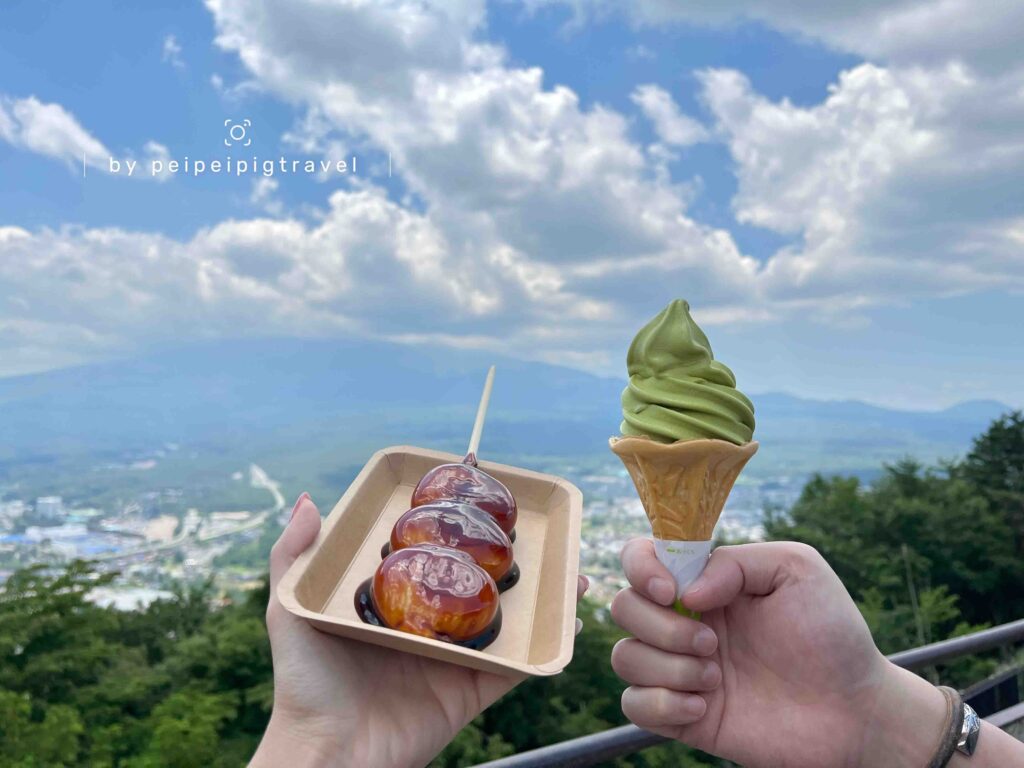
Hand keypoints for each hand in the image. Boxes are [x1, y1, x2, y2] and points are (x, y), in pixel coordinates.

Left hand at [251, 493, 588, 767]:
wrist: (329, 755)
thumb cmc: (305, 683)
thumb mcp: (289, 609)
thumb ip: (293, 556)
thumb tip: (311, 499)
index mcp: (389, 603)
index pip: (427, 555)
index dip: (452, 526)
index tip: (480, 489)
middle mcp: (427, 625)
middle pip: (473, 581)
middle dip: (505, 553)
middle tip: (534, 522)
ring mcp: (455, 657)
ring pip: (505, 615)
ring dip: (540, 590)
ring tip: (569, 558)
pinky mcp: (475, 688)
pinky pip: (521, 661)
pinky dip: (552, 639)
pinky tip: (573, 611)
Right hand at [610, 539, 958, 767]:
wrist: (854, 711)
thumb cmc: (831, 634)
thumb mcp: (796, 569)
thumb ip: (737, 562)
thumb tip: (686, 591)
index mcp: (704, 583)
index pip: (640, 558)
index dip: (641, 568)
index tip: (671, 590)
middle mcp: (684, 621)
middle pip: (623, 607)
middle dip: (661, 626)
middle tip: (712, 643)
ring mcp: (679, 669)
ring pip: (624, 657)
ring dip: (666, 667)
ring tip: (715, 679)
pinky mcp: (682, 715)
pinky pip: (633, 705)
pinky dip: (660, 704)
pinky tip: (705, 707)